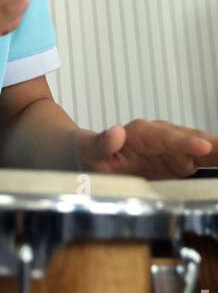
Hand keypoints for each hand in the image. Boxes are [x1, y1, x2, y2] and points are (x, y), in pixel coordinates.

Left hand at [76, 119, 217, 177]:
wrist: (90, 155)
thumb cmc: (88, 153)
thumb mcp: (88, 151)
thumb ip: (101, 143)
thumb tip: (116, 131)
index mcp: (141, 133)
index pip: (166, 136)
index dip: (185, 142)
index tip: (203, 146)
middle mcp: (161, 137)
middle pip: (192, 139)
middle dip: (215, 145)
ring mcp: (174, 148)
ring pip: (203, 148)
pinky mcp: (181, 161)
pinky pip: (204, 159)